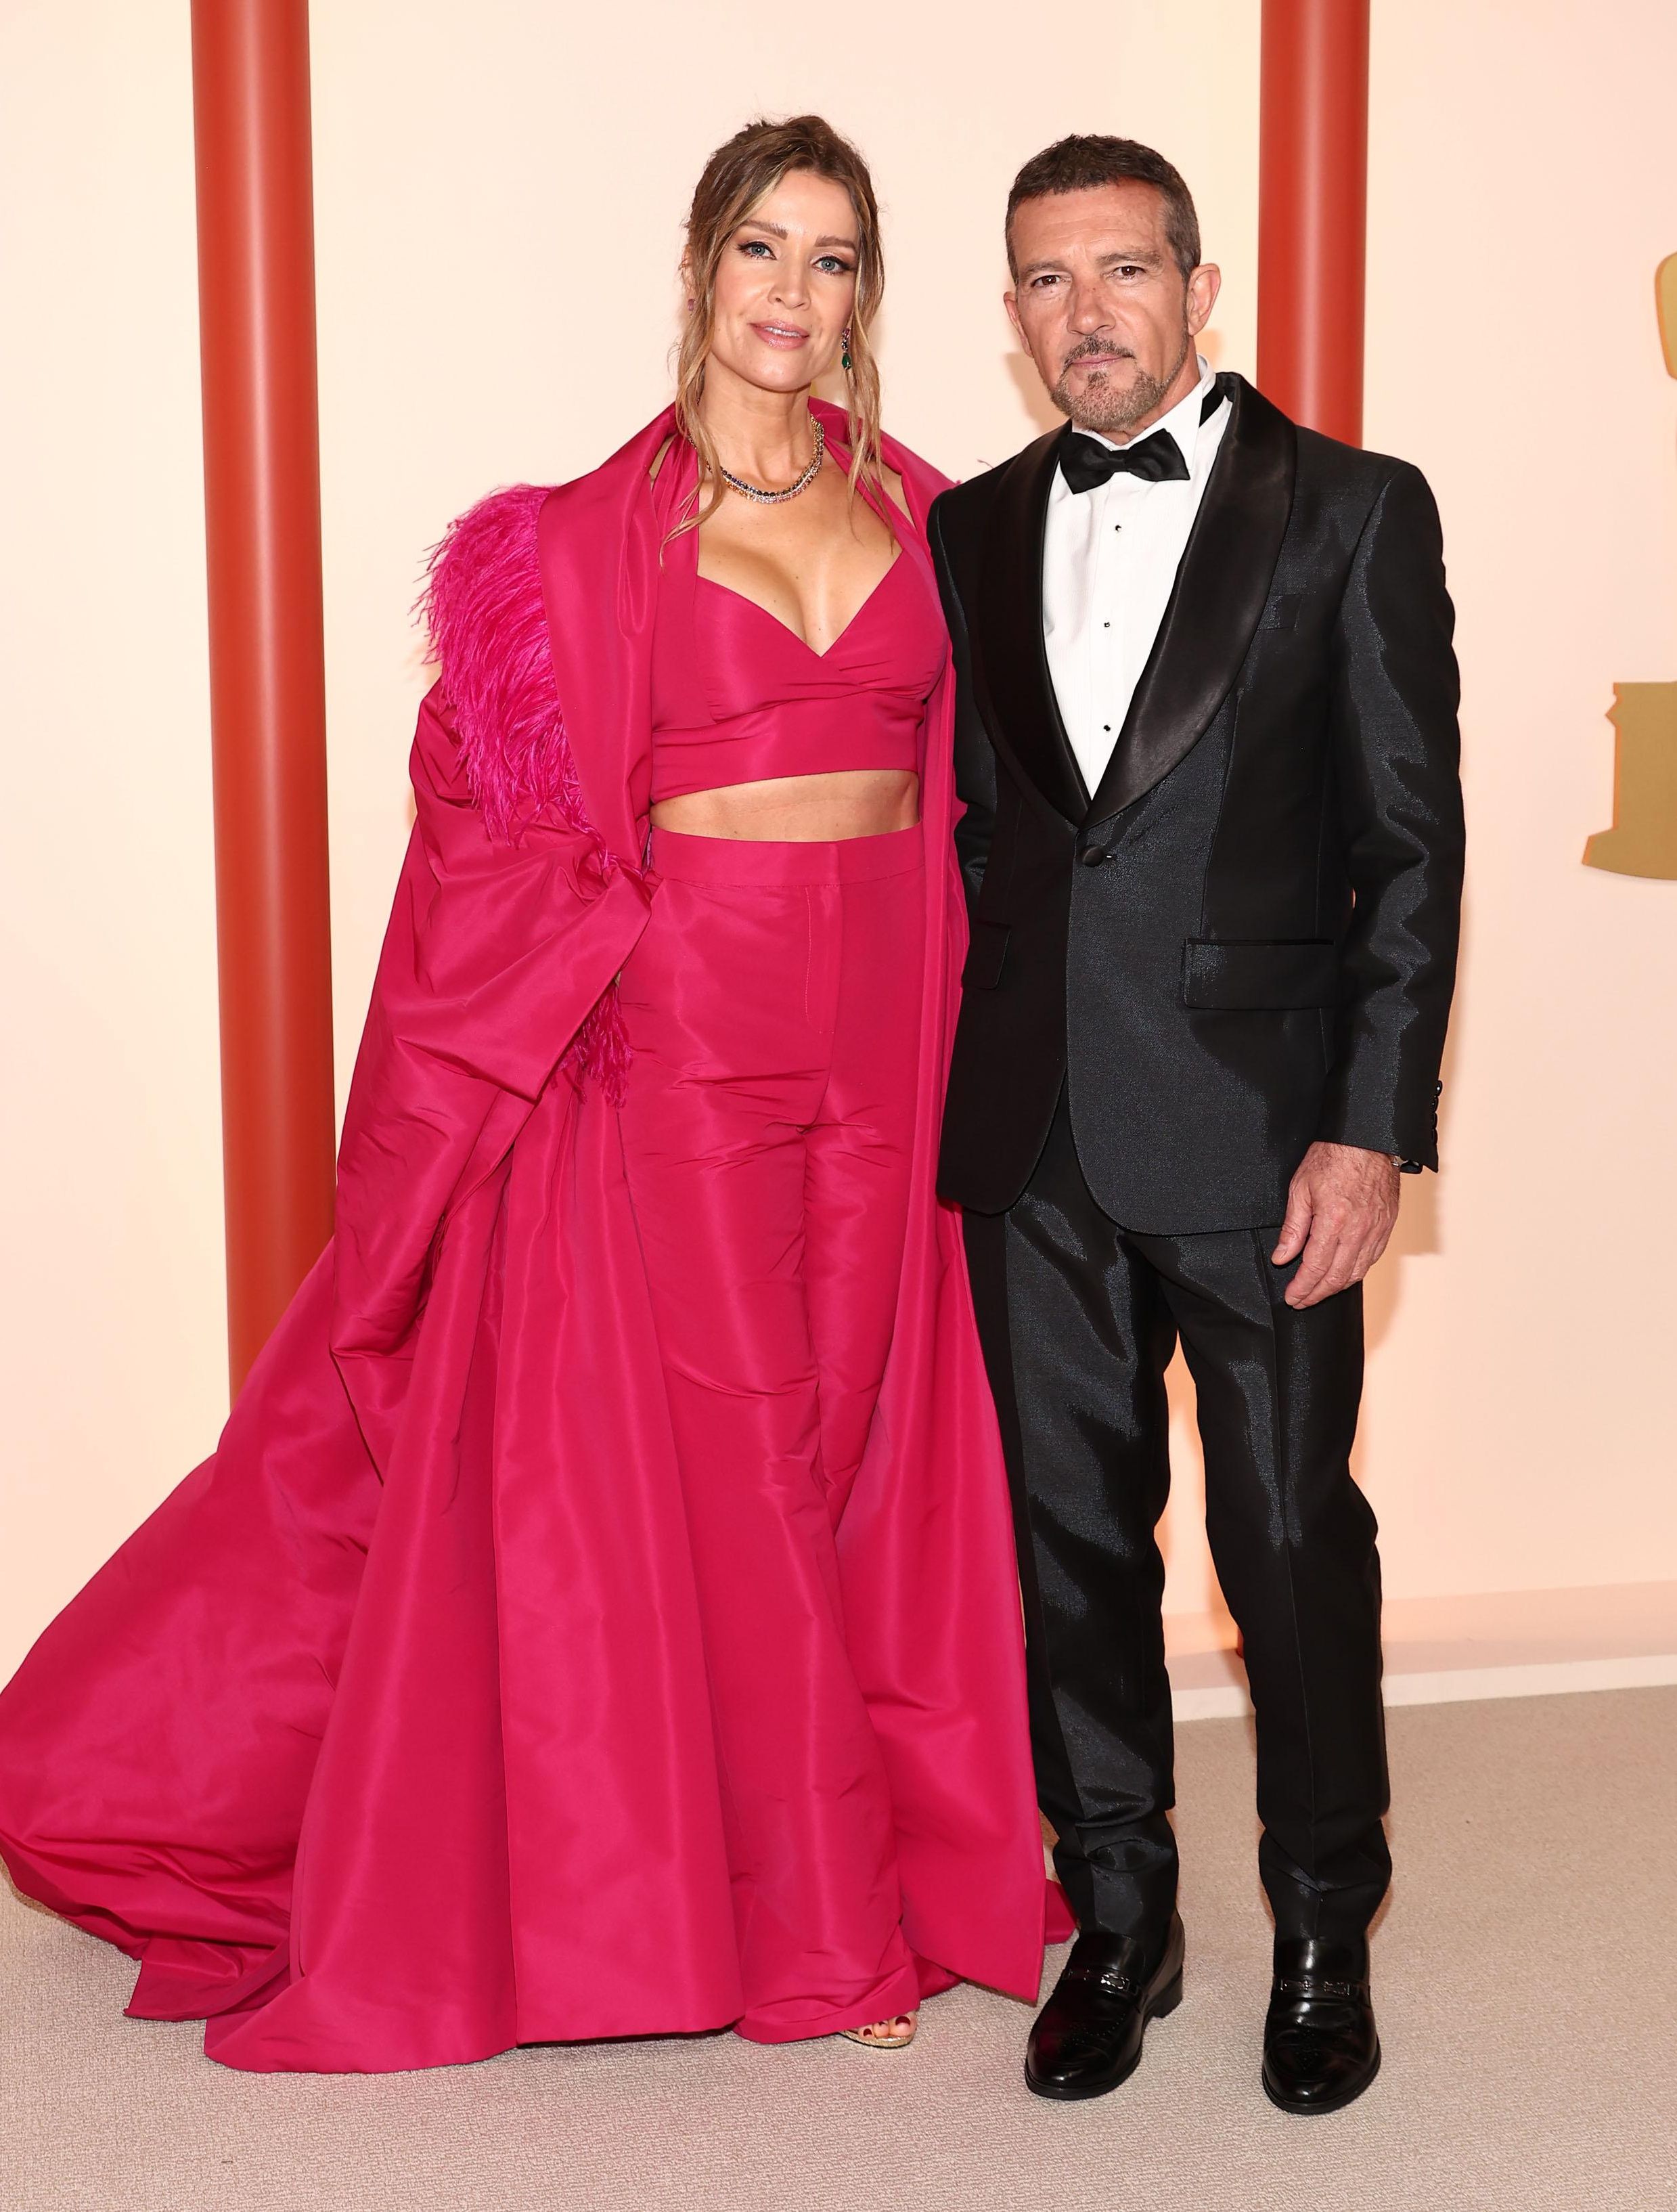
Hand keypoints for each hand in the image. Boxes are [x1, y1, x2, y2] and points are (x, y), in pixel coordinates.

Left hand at [1270, 1142, 1400, 1309]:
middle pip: (1337, 1277)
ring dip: (1336, 1287)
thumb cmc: (1332, 1157)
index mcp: (1333, 1221)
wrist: (1366, 1138)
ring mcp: (1376, 1230)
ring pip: (1357, 1272)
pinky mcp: (1387, 1226)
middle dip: (1317, 1294)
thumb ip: (1292, 1228)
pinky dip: (1356, 1272)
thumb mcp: (1300, 1188)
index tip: (1292, 1297)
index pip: (1315, 1268)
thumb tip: (1282, 1257)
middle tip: (1301, 1301)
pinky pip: (1372, 1258)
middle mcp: (1358, 1231)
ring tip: (1319, 1292)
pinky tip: (1344, 1275)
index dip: (1302, 1288)